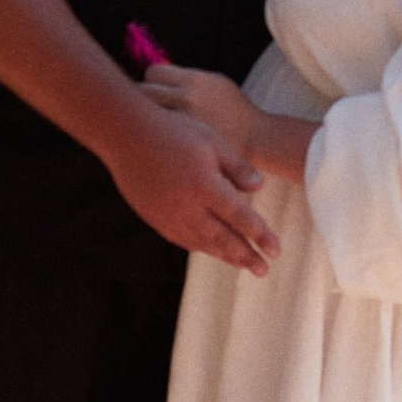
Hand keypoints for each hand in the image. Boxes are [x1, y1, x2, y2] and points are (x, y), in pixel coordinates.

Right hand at [106, 99, 277, 274]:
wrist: (125, 134)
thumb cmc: (173, 131)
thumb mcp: (212, 140)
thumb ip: (237, 165)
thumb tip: (260, 187)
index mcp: (205, 186)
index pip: (241, 218)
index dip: (261, 236)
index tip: (276, 250)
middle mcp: (188, 207)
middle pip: (223, 239)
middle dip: (246, 257)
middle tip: (264, 271)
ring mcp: (169, 215)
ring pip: (202, 243)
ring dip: (225, 256)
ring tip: (243, 265)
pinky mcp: (154, 217)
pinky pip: (181, 239)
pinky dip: (200, 247)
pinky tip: (210, 249)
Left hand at [136, 59, 257, 157]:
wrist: (256, 139)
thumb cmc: (234, 110)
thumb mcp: (215, 83)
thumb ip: (185, 79)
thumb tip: (156, 77)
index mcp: (194, 81)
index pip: (153, 72)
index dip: (153, 80)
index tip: (157, 89)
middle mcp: (185, 99)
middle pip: (143, 91)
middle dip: (144, 98)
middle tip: (149, 108)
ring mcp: (182, 123)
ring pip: (145, 115)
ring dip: (146, 118)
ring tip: (153, 125)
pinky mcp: (182, 144)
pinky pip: (156, 136)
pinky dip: (156, 136)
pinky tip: (163, 141)